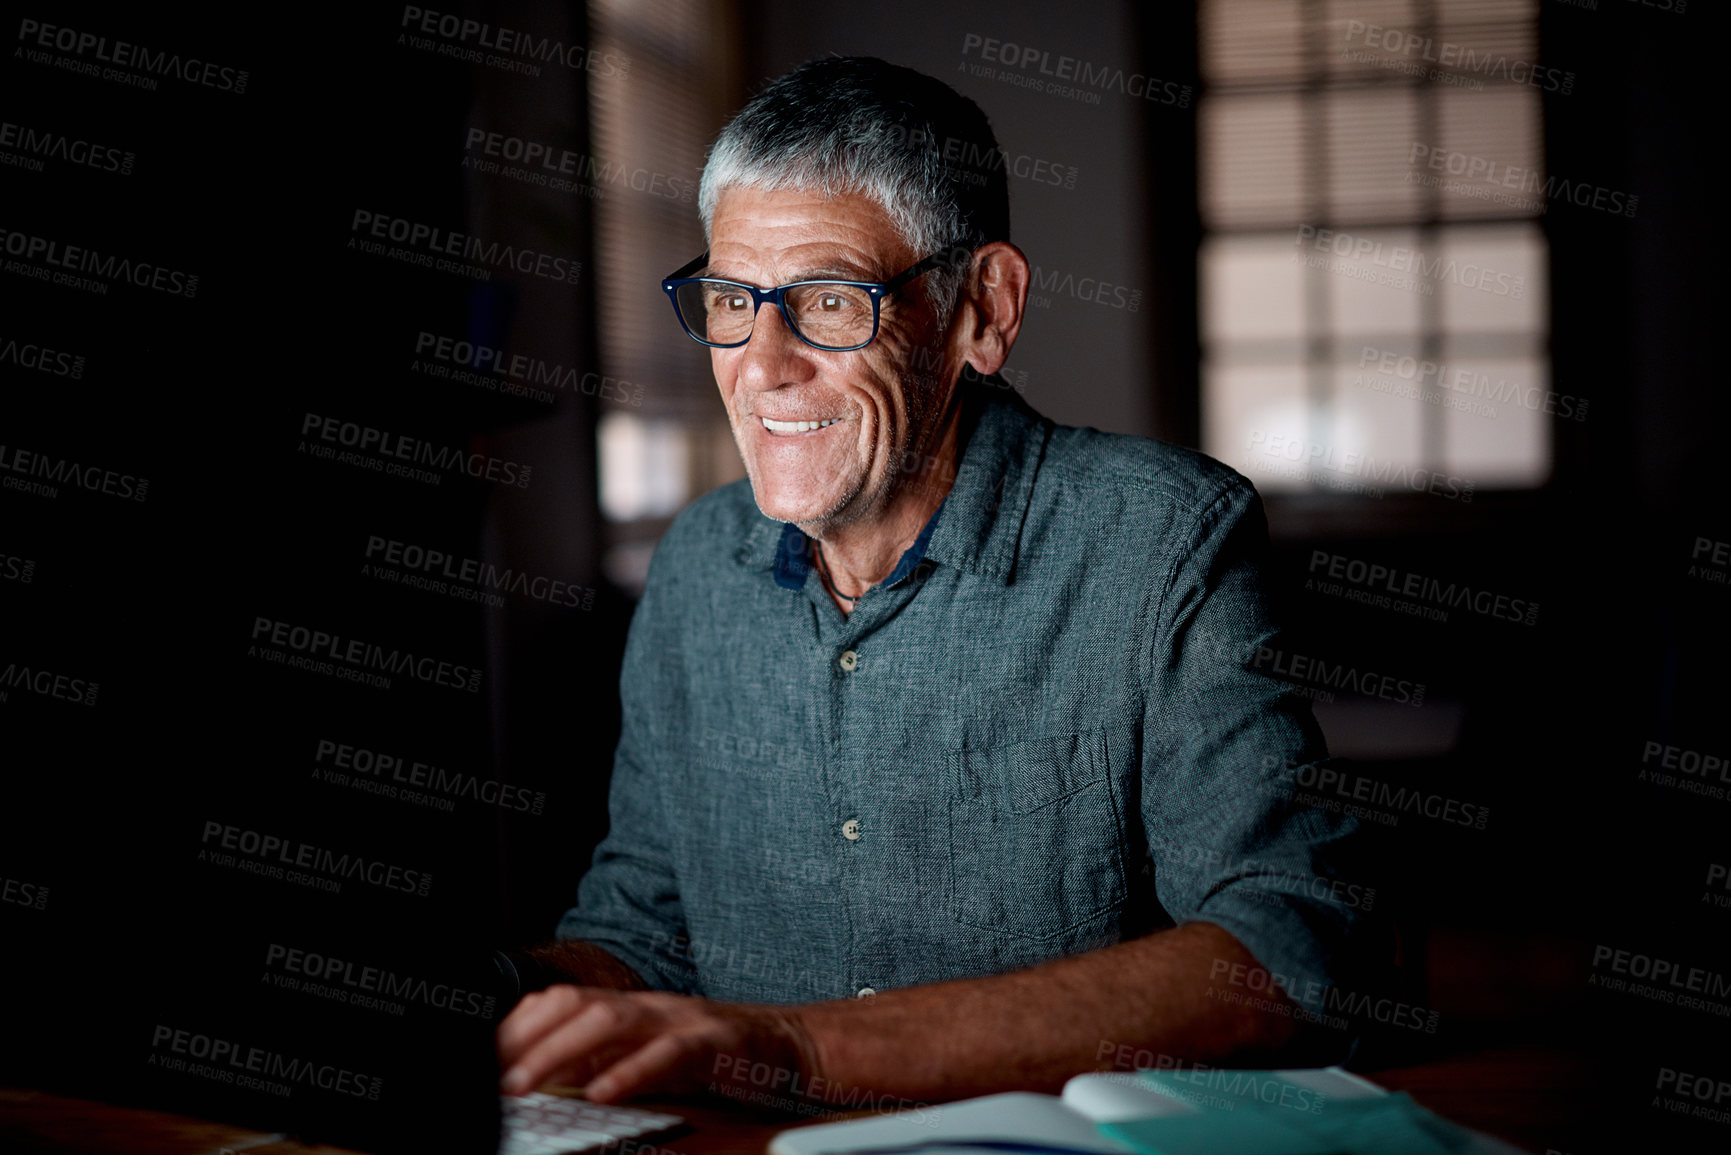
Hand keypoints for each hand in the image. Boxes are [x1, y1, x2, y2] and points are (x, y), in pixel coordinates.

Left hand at [495, 984, 818, 1103]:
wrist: (789, 1046)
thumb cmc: (713, 1057)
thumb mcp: (647, 1058)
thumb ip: (599, 1062)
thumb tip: (540, 1076)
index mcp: (629, 1008)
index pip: (562, 1000)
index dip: (518, 1025)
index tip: (479, 1057)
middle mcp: (650, 1006)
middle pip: (578, 1003)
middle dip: (526, 1037)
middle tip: (490, 1078)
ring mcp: (682, 1019)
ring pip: (613, 1019)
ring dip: (560, 1051)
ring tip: (524, 1084)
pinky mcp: (715, 1042)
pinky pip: (669, 1053)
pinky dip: (631, 1071)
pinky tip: (601, 1092)